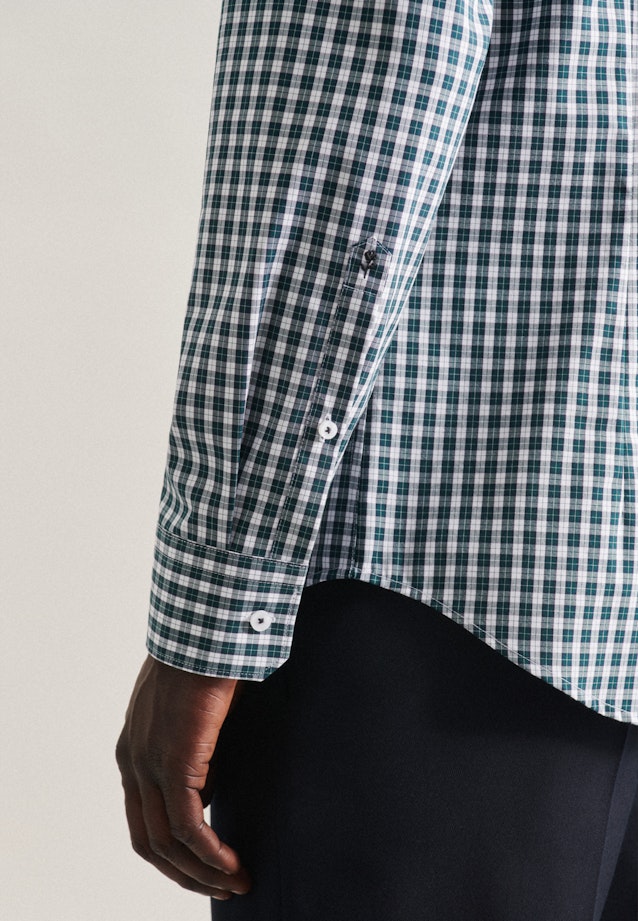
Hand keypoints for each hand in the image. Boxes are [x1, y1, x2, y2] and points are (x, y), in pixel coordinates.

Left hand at [115, 655, 251, 899]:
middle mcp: (133, 762)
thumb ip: (195, 750)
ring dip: (203, 872)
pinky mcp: (175, 763)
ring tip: (236, 882)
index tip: (206, 865)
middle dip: (185, 873)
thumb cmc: (208, 660)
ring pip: (167, 843)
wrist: (208, 630)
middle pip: (148, 841)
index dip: (172, 852)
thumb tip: (210, 789)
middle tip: (221, 885)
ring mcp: (149, 764)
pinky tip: (232, 864)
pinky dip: (210, 855)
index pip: (143, 819)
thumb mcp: (195, 713)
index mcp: (133, 749)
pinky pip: (188, 827)